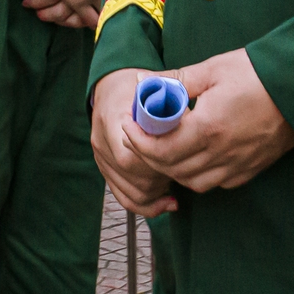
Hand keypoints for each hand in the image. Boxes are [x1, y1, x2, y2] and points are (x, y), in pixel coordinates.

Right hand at [89, 68, 176, 217]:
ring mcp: (101, 159)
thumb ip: (169, 105)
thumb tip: (192, 123)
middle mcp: (102, 143)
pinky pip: (125, 198)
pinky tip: (165, 202)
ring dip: (158, 193)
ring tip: (175, 181)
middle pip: (136, 179)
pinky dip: (147, 206)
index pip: (133, 157)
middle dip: (163, 178)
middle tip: (182, 168)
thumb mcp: (152, 88)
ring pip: (133, 194)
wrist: (110, 88)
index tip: (178, 156)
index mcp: (112, 121)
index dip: (159, 162)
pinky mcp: (106, 170)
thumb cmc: (133, 87)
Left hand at [128, 47, 293, 193]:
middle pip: (173, 169)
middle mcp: (222, 153)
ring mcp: (238, 165)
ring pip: (192, 181)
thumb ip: (176, 80)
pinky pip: (215, 183)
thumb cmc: (258, 74)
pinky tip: (192, 155)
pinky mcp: (250, 170)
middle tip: (138, 135)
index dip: (138, 141)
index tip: (128, 125)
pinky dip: (196, 174)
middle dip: (149, 155)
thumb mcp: (213, 69)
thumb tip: (145, 83)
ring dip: (171, 168)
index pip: (161, 149)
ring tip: (161, 146)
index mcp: (209, 127)